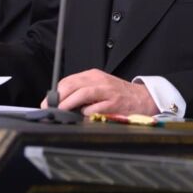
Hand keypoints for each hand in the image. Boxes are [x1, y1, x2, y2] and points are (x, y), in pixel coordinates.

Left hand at [42, 69, 157, 115]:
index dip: (56, 92)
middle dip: (58, 97)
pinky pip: (95, 108)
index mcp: (93, 75)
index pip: (68, 80)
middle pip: (72, 85)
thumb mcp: (99, 86)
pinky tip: (84, 116)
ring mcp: (107, 91)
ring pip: (82, 93)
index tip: (48, 102)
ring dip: (68, 103)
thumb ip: (82, 90)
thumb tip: (60, 102)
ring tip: (61, 111)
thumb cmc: (118, 94)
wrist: (143, 98)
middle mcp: (99, 81)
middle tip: (50, 108)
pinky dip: (86, 113)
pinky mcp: (114, 103)